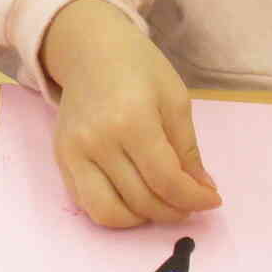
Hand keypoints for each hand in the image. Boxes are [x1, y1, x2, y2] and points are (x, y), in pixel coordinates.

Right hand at [41, 0, 221, 228]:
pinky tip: (133, 196)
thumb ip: (188, 149)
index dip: (194, 198)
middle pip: (141, 201)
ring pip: (109, 213)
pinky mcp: (61, 159)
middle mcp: (97, 141)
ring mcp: (73, 153)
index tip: (211, 200)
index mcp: (132, 120)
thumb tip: (201, 190)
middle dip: (175, 210)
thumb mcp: (176, 99)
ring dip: (142, 220)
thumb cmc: (139, 68)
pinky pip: (87, 204)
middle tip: (190, 201)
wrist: (90, 51)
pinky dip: (115, 210)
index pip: (166, 180)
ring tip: (160, 203)